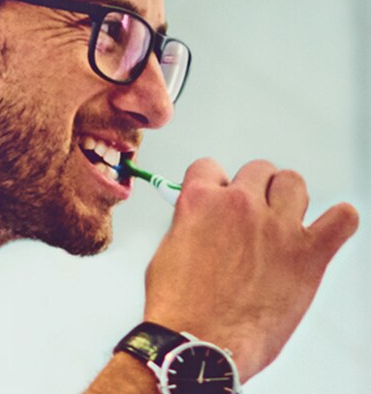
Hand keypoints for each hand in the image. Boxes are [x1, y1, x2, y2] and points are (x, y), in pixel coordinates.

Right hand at [142, 158, 357, 382]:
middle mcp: (239, 205)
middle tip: (250, 214)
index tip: (217, 196)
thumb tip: (203, 220)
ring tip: (282, 220)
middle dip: (253, 189)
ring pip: (293, 183)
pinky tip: (330, 227)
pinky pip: (341, 220)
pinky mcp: (307, 255)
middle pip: (258, 170)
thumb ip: (191, 224)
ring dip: (287, 197)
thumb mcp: (169, 250)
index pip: (209, 167)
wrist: (199, 344)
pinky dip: (339, 220)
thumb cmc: (180, 306)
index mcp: (200, 201)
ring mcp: (276, 228)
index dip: (213, 183)